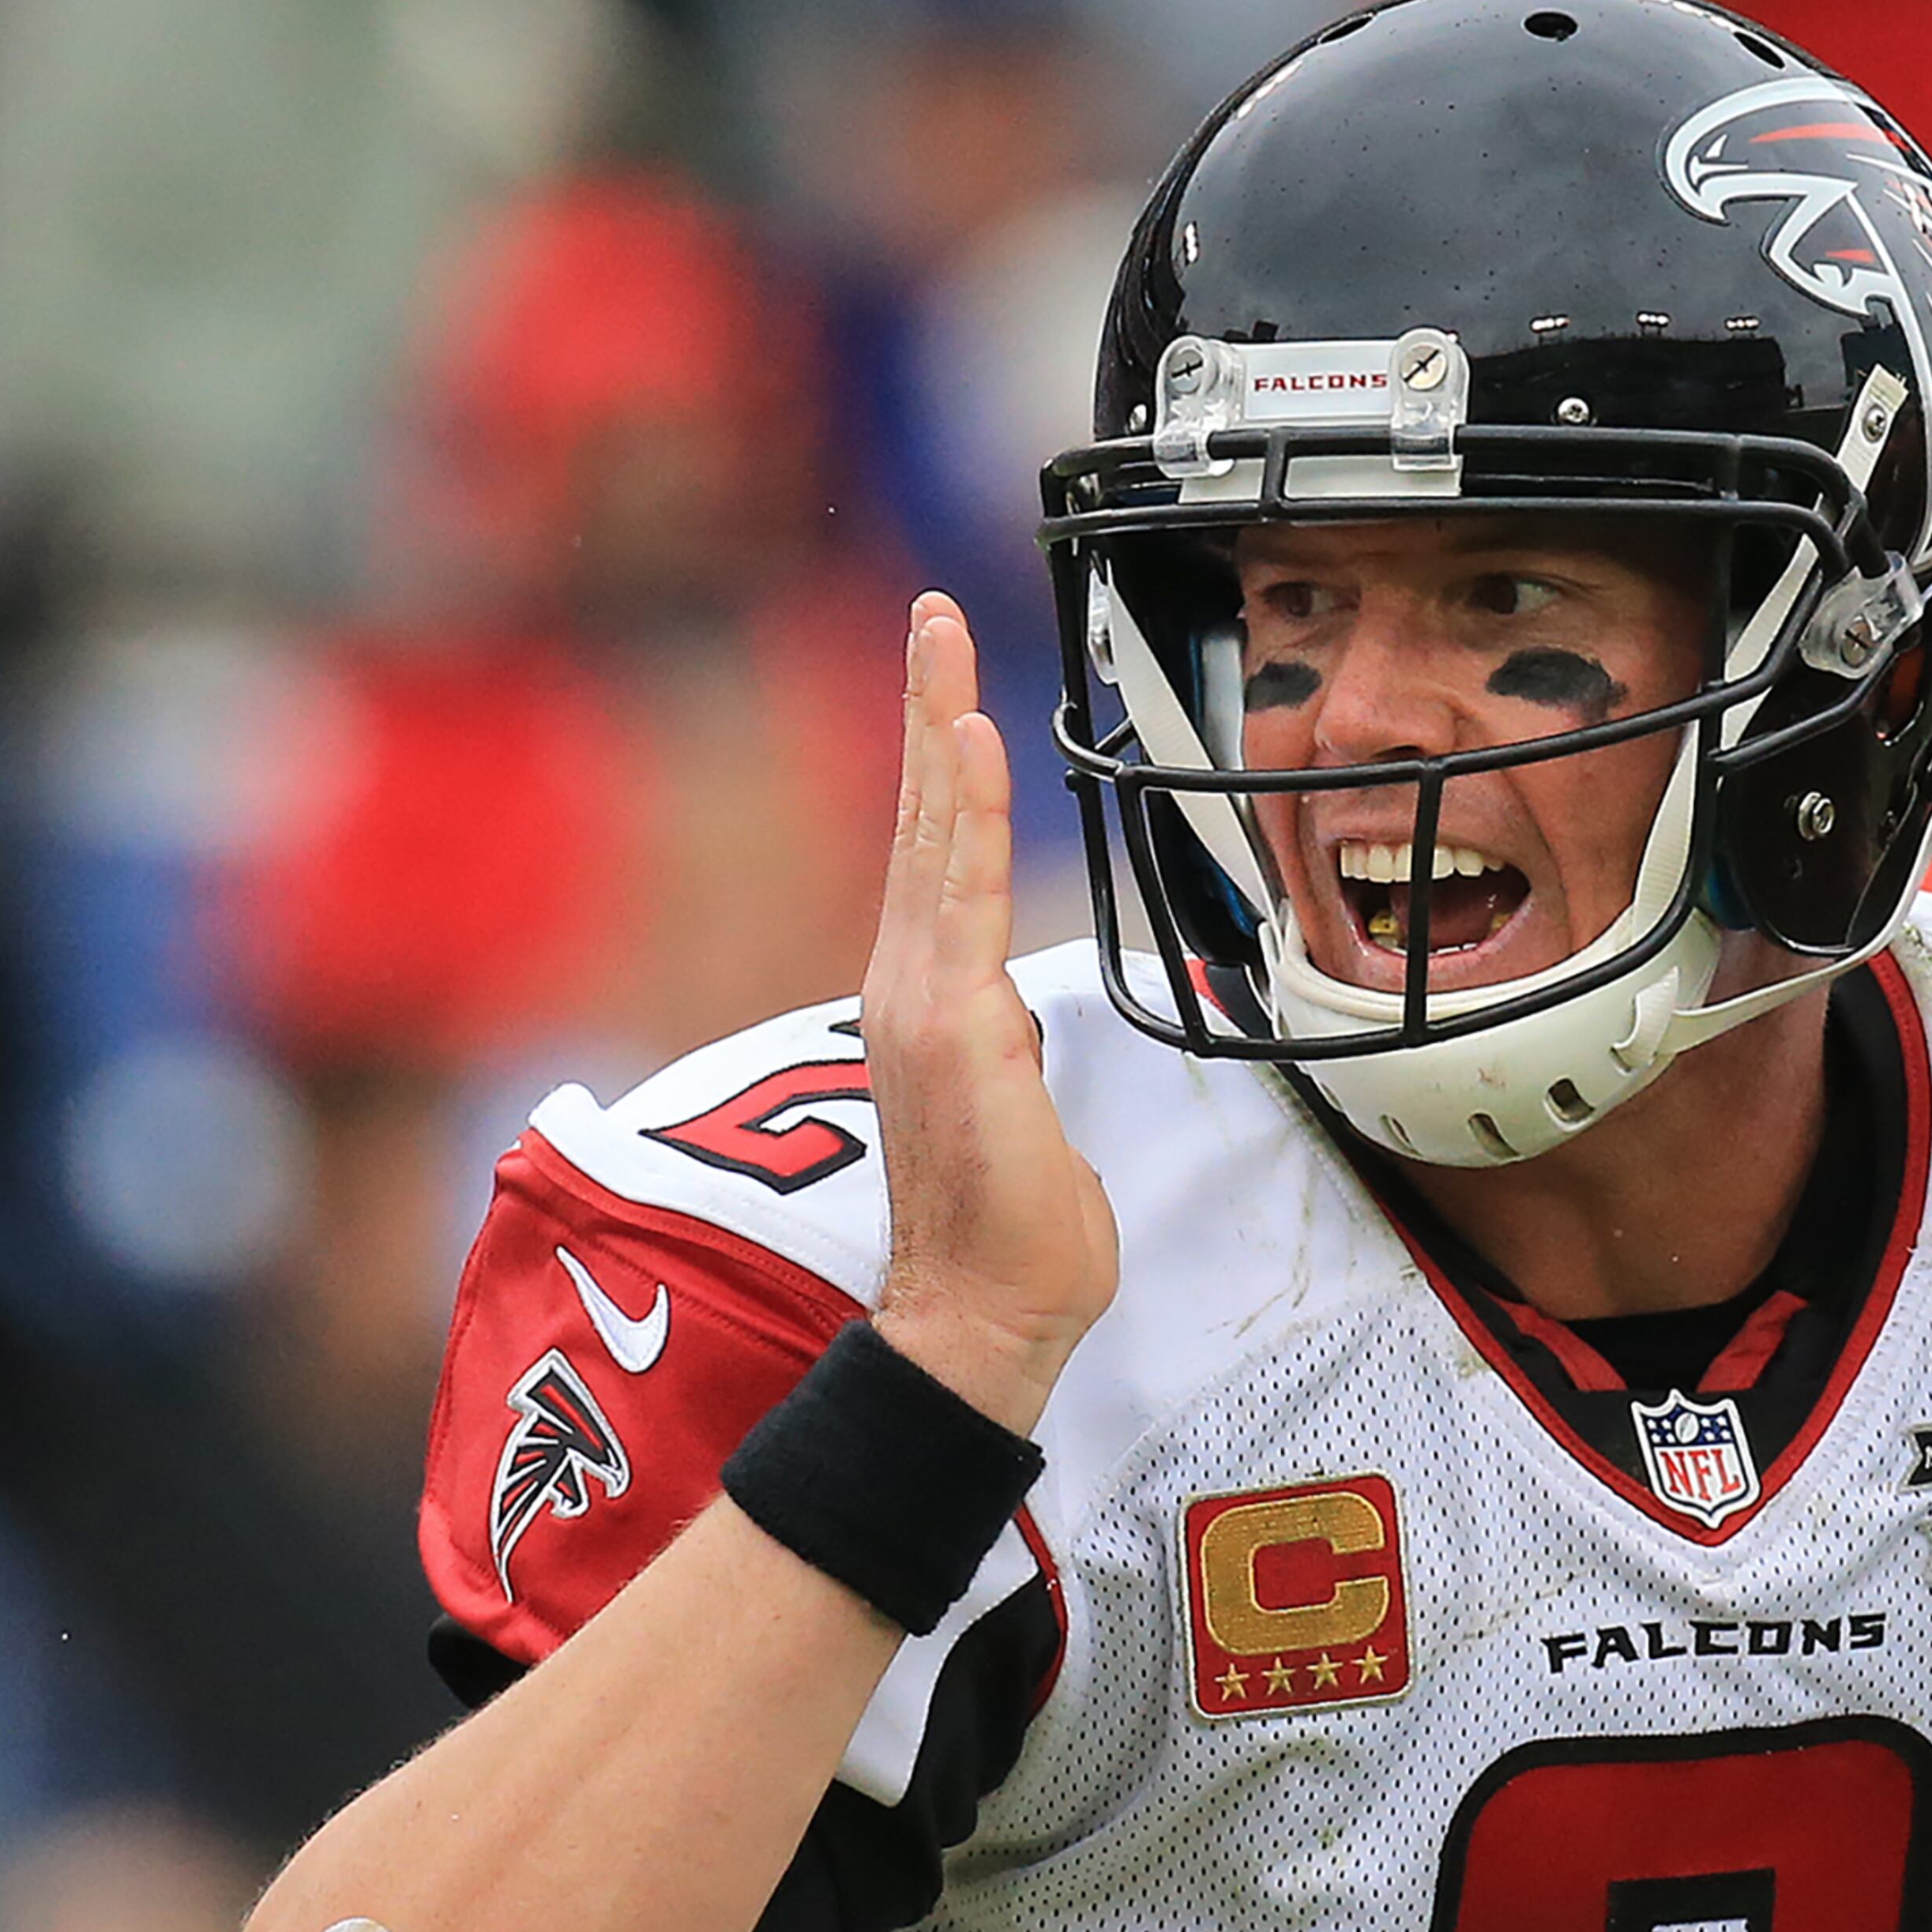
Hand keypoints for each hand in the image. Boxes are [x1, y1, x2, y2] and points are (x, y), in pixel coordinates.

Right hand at [863, 595, 1117, 1430]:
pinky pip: (965, 894)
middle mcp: (910, 988)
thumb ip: (1012, 1057)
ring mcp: (924, 1002)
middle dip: (926, 711)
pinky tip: (970, 738)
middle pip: (920, 823)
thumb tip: (1022, 1034)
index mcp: (929, 1004)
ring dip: (940, 730)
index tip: (947, 685)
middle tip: (931, 616)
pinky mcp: (956, 1024)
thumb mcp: (1021, 1115)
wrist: (987, 1315)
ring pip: (935, 840)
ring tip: (940, 640)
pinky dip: (965, 809)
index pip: (937, 861)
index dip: (940, 767)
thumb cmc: (1014, 1234)